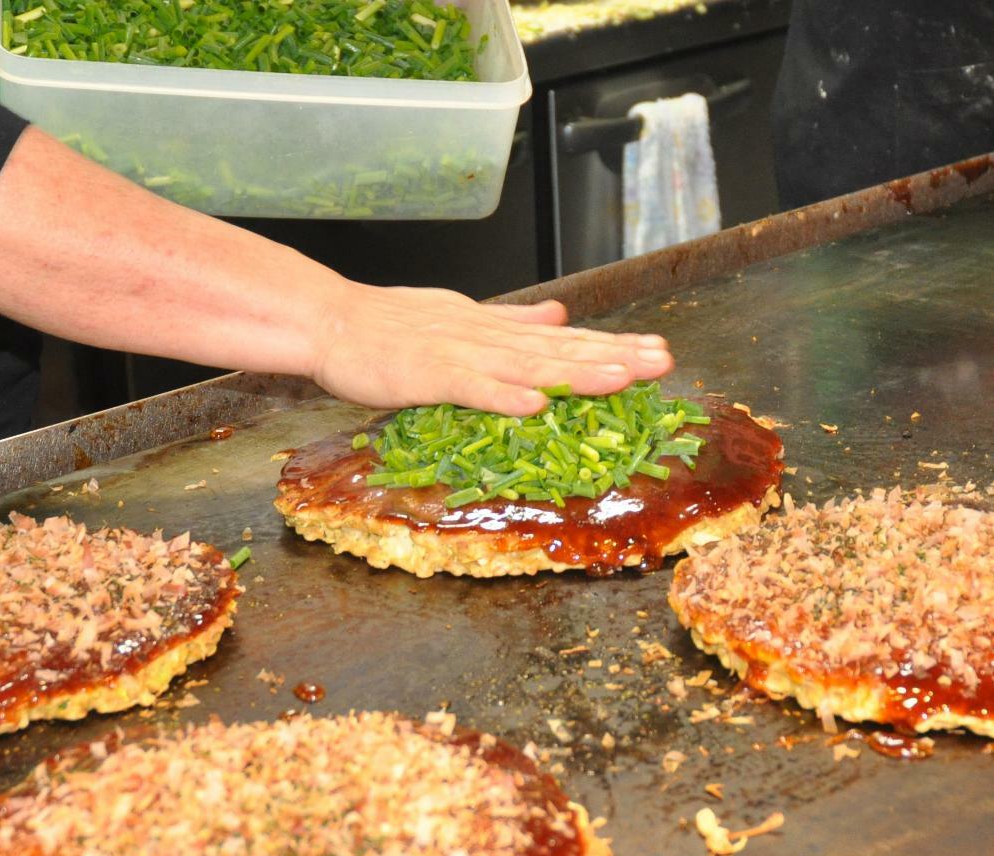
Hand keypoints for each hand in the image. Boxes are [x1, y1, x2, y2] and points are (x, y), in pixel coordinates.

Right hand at [308, 282, 673, 415]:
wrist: (330, 321)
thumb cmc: (387, 327)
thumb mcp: (460, 315)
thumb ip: (510, 321)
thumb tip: (559, 313)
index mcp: (494, 328)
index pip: (563, 339)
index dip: (612, 345)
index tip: (656, 351)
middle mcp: (487, 337)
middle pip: (559, 349)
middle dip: (615, 356)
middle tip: (664, 362)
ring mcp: (459, 354)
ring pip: (528, 366)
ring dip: (576, 372)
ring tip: (623, 378)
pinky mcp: (429, 375)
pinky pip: (473, 388)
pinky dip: (504, 395)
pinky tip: (539, 404)